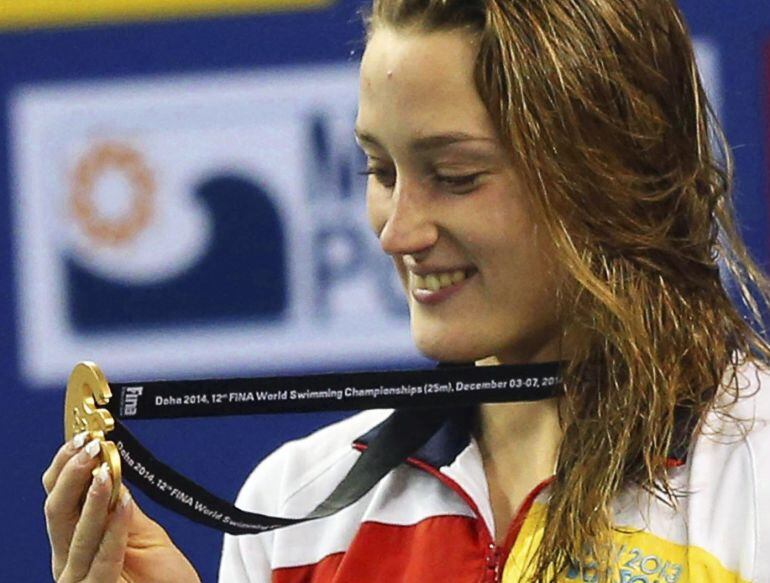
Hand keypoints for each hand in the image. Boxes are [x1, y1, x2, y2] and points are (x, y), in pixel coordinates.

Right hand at [43, 434, 200, 582]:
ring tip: (104, 470)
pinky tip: (123, 504)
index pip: (58, 499)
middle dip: (71, 475)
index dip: (65, 467)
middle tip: (90, 446)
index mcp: (74, 544)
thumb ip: (123, 510)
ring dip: (91, 497)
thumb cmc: (161, 580)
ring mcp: (80, 580)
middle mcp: (69, 561)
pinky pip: (101, 560)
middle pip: (56, 511)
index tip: (83, 439)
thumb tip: (111, 470)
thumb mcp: (141, 535)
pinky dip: (112, 528)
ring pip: (74, 533)